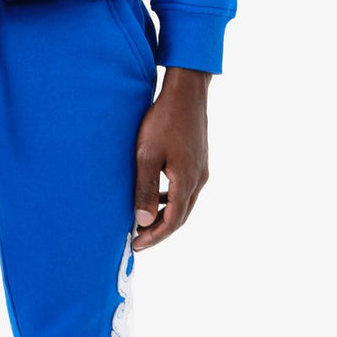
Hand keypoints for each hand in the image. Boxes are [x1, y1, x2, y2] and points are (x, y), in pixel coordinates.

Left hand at [132, 66, 210, 250]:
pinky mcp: (198, 159)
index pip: (172, 222)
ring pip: (184, 203)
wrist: (186, 91)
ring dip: (166, 215)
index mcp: (187, 181)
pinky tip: (157, 194)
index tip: (135, 245)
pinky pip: (185, 189)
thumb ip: (144, 188)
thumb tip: (142, 221)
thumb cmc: (163, 120)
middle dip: (159, 230)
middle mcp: (198, 179)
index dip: (154, 236)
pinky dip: (171, 199)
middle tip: (138, 239)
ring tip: (145, 220)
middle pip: (181, 216)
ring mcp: (201, 169)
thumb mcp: (147, 154)